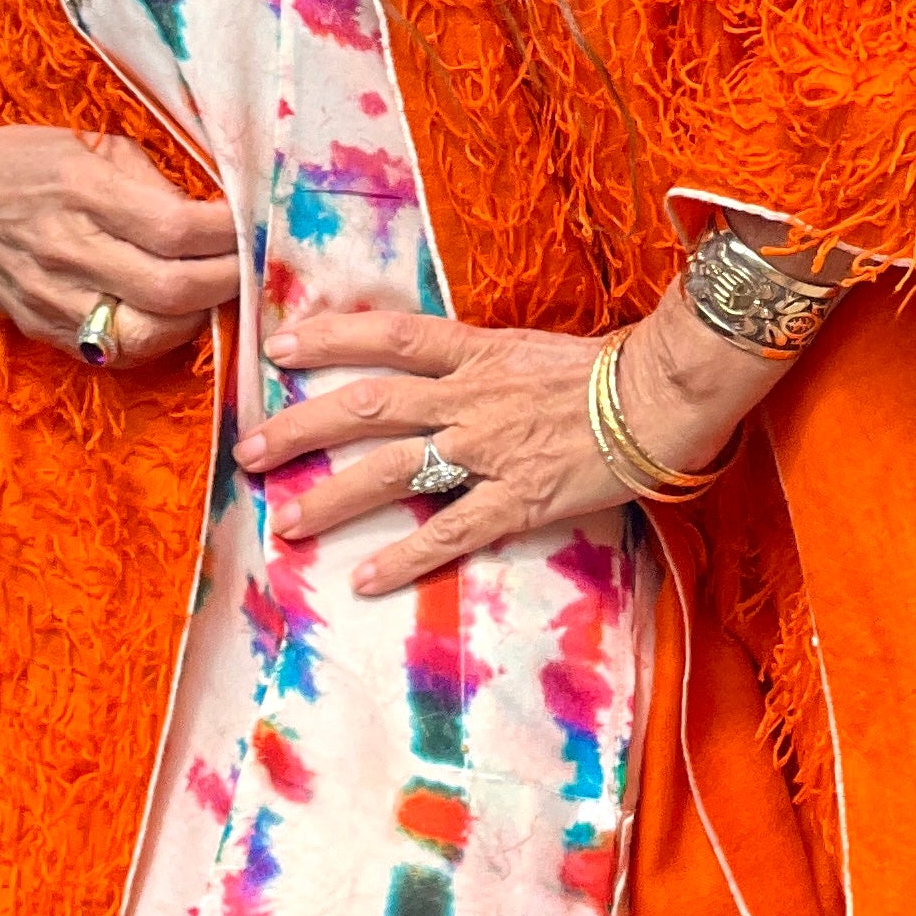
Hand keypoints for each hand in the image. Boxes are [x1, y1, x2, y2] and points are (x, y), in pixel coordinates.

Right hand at [0, 126, 239, 358]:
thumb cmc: (28, 164)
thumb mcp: (89, 147)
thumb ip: (152, 182)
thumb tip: (216, 212)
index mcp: (81, 191)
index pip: (174, 227)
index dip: (228, 233)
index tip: (256, 224)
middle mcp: (66, 250)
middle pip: (171, 289)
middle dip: (228, 281)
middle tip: (254, 265)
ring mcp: (54, 299)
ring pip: (149, 331)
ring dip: (200, 316)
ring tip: (220, 291)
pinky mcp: (46, 330)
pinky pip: (118, 349)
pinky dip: (160, 335)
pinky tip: (178, 312)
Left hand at [236, 289, 780, 595]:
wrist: (667, 396)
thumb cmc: (608, 372)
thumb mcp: (531, 349)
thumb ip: (479, 363)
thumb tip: (434, 371)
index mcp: (476, 352)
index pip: (389, 337)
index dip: (330, 339)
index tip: (278, 347)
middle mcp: (469, 398)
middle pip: (367, 407)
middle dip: (301, 429)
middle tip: (248, 451)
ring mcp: (490, 449)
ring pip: (393, 470)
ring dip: (333, 497)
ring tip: (285, 523)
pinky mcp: (518, 498)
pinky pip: (450, 531)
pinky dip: (404, 555)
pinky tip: (363, 578)